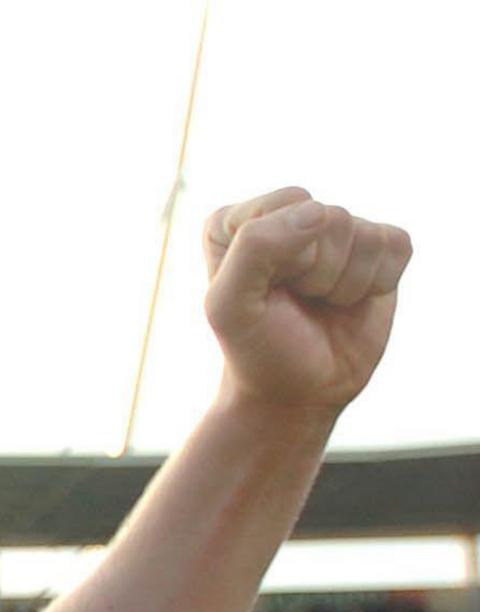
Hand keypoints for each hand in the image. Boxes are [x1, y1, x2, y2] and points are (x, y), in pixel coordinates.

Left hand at [202, 188, 410, 418]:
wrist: (298, 391)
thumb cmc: (257, 347)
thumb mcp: (230, 306)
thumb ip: (255, 247)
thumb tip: (320, 211)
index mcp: (237, 221)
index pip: (290, 205)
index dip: (286, 257)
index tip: (267, 291)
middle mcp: (286, 215)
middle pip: (332, 217)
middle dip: (318, 273)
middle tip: (298, 302)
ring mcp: (334, 231)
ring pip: (365, 235)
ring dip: (346, 283)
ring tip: (320, 303)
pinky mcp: (376, 249)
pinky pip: (397, 245)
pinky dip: (377, 282)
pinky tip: (349, 301)